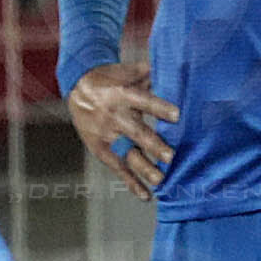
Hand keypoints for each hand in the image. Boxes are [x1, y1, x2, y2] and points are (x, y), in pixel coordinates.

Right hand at [67, 61, 176, 200]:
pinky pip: (117, 168)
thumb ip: (153, 72)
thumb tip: (182, 65)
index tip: (177, 115)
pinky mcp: (100, 149)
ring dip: (143, 168)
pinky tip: (146, 196)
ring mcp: (106, 135)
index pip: (143, 101)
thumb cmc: (113, 78)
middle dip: (153, 145)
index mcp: (122, 93)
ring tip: (160, 180)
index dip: (159, 107)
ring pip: (126, 153)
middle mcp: (114, 116)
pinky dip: (130, 183)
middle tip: (171, 156)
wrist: (77, 88)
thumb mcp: (130, 71)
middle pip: (135, 132)